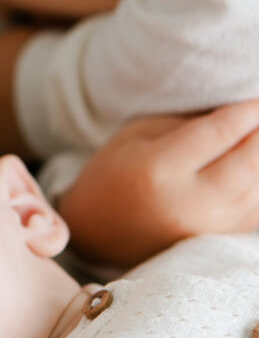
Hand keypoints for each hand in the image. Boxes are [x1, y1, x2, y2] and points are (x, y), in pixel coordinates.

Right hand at [57, 100, 258, 267]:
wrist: (94, 232)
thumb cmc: (114, 173)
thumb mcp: (139, 135)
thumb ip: (189, 124)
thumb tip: (238, 111)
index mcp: (159, 170)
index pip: (220, 131)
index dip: (249, 109)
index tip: (258, 94)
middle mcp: (187, 204)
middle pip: (249, 162)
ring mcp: (205, 230)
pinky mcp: (215, 243)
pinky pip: (256, 212)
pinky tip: (254, 165)